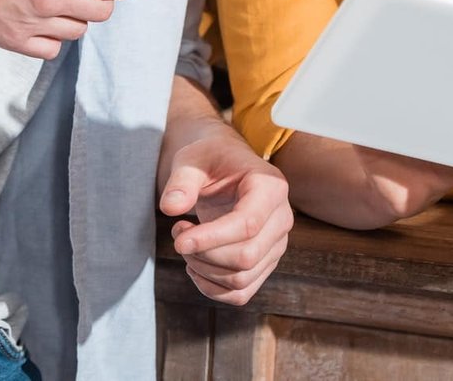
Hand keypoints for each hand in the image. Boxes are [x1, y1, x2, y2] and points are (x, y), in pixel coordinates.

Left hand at [160, 134, 292, 304]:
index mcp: (271, 186)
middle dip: (204, 255)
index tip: (178, 240)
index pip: (248, 224)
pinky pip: (241, 293)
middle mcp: (282, 218)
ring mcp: (277, 244)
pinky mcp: (265, 262)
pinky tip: (195, 265)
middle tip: (178, 235)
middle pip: (246, 257)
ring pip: (242, 279)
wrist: (226, 167)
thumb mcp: (192, 160)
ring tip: (185, 244)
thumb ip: (181, 181)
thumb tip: (170, 207)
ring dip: (203, 271)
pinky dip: (212, 288)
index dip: (211, 238)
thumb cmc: (210, 160)